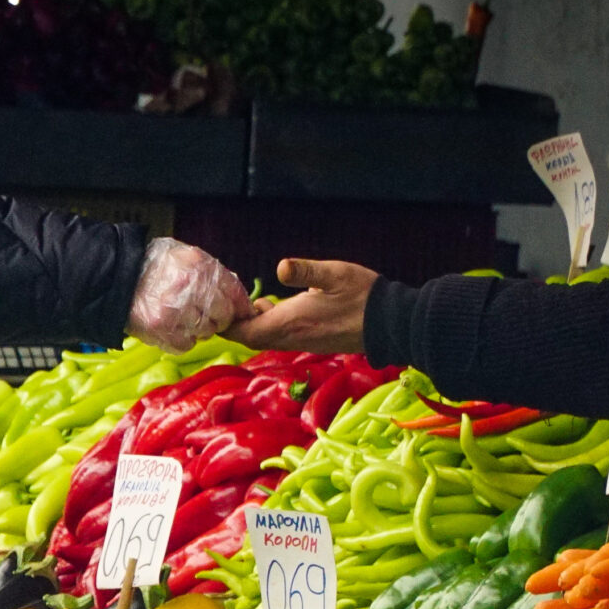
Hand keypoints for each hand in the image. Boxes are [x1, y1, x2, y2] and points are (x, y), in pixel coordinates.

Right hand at [125, 238, 248, 352]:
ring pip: (207, 332)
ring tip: (184, 318)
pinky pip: (187, 345)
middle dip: (218, 318)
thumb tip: (244, 304)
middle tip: (204, 314)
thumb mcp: (189, 259)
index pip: (233, 292)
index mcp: (198, 266)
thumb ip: (218, 276)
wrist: (118, 279)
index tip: (234, 311)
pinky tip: (173, 328)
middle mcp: (188, 288)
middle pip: (223, 316)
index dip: (237, 305)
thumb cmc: (158, 269)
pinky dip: (184, 340)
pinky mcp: (160, 330)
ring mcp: (174, 311)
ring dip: (200, 329)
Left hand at [226, 258, 376, 353]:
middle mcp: (292, 337)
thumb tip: (280, 266)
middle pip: (251, 337)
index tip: (216, 309)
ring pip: (266, 337)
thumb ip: (306, 271)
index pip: (246, 332)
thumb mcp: (335, 275)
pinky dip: (269, 324)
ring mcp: (303, 342)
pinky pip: (281, 337)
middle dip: (236, 323)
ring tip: (246, 299)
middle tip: (227, 301)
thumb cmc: (364, 296)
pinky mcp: (312, 341)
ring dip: (253, 322)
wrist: (391, 323)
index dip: (227, 324)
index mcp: (291, 322)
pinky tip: (272, 305)